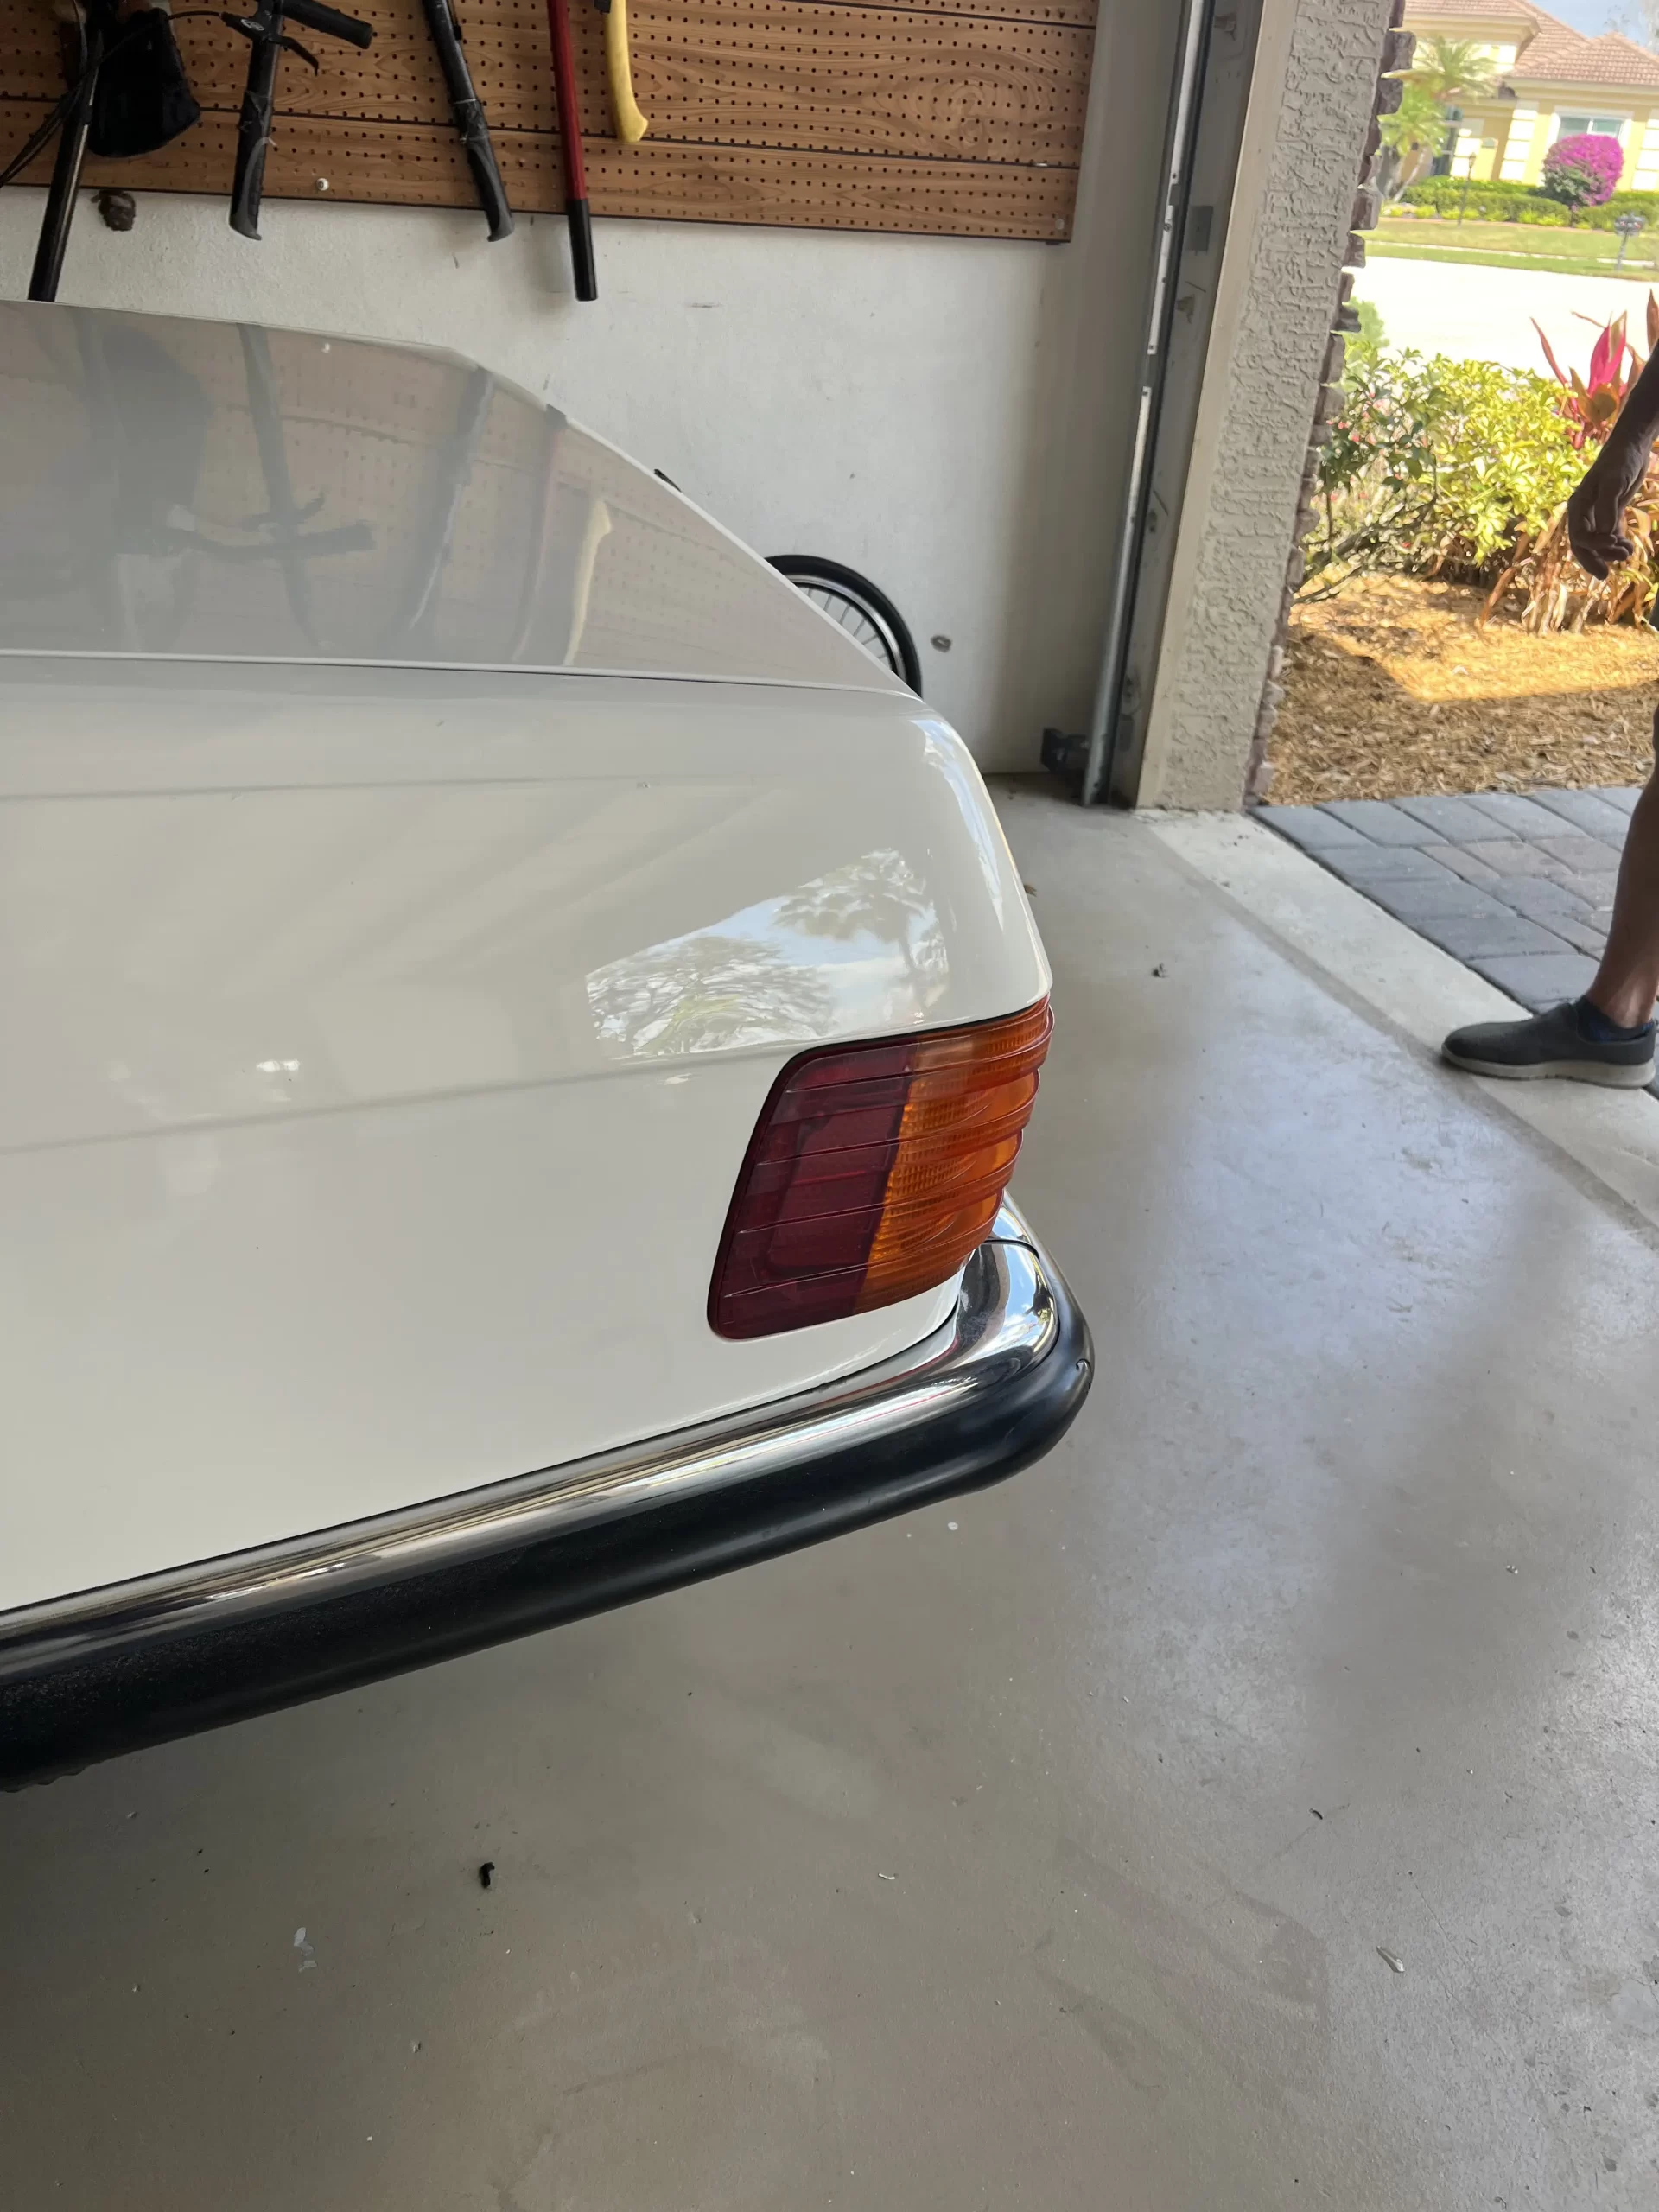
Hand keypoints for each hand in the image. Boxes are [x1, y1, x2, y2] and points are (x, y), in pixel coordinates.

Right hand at [1567, 448, 1644, 577]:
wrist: (1632, 446)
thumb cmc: (1621, 460)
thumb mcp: (1614, 481)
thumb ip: (1607, 507)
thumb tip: (1604, 534)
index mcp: (1578, 505)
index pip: (1579, 533)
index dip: (1594, 543)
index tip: (1613, 543)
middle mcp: (1584, 512)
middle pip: (1582, 544)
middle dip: (1593, 559)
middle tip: (1605, 576)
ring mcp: (1597, 514)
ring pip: (1597, 543)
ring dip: (1609, 553)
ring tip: (1627, 556)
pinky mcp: (1609, 514)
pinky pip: (1609, 535)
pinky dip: (1617, 544)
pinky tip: (1629, 549)